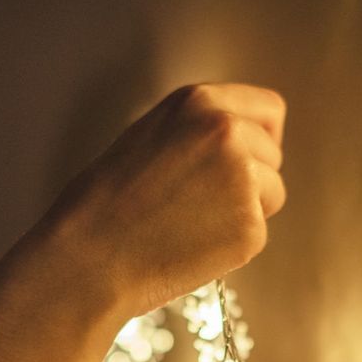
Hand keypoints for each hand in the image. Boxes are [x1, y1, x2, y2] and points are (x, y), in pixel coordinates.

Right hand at [0, 83, 286, 361]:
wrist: (88, 259)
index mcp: (199, 102)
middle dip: (251, 178)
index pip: (268, 109)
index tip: (246, 159)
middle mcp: (227, 131)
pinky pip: (258, 233)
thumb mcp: (150, 138)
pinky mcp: (251, 227)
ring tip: (190, 224)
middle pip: (273, 153)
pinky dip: (233, 245)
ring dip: (245, 211)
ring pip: (273, 194)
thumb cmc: (106, 205)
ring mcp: (243, 179)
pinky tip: (190, 247)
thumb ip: (198, 131)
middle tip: (202, 204)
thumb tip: (244, 142)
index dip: (261, 137)